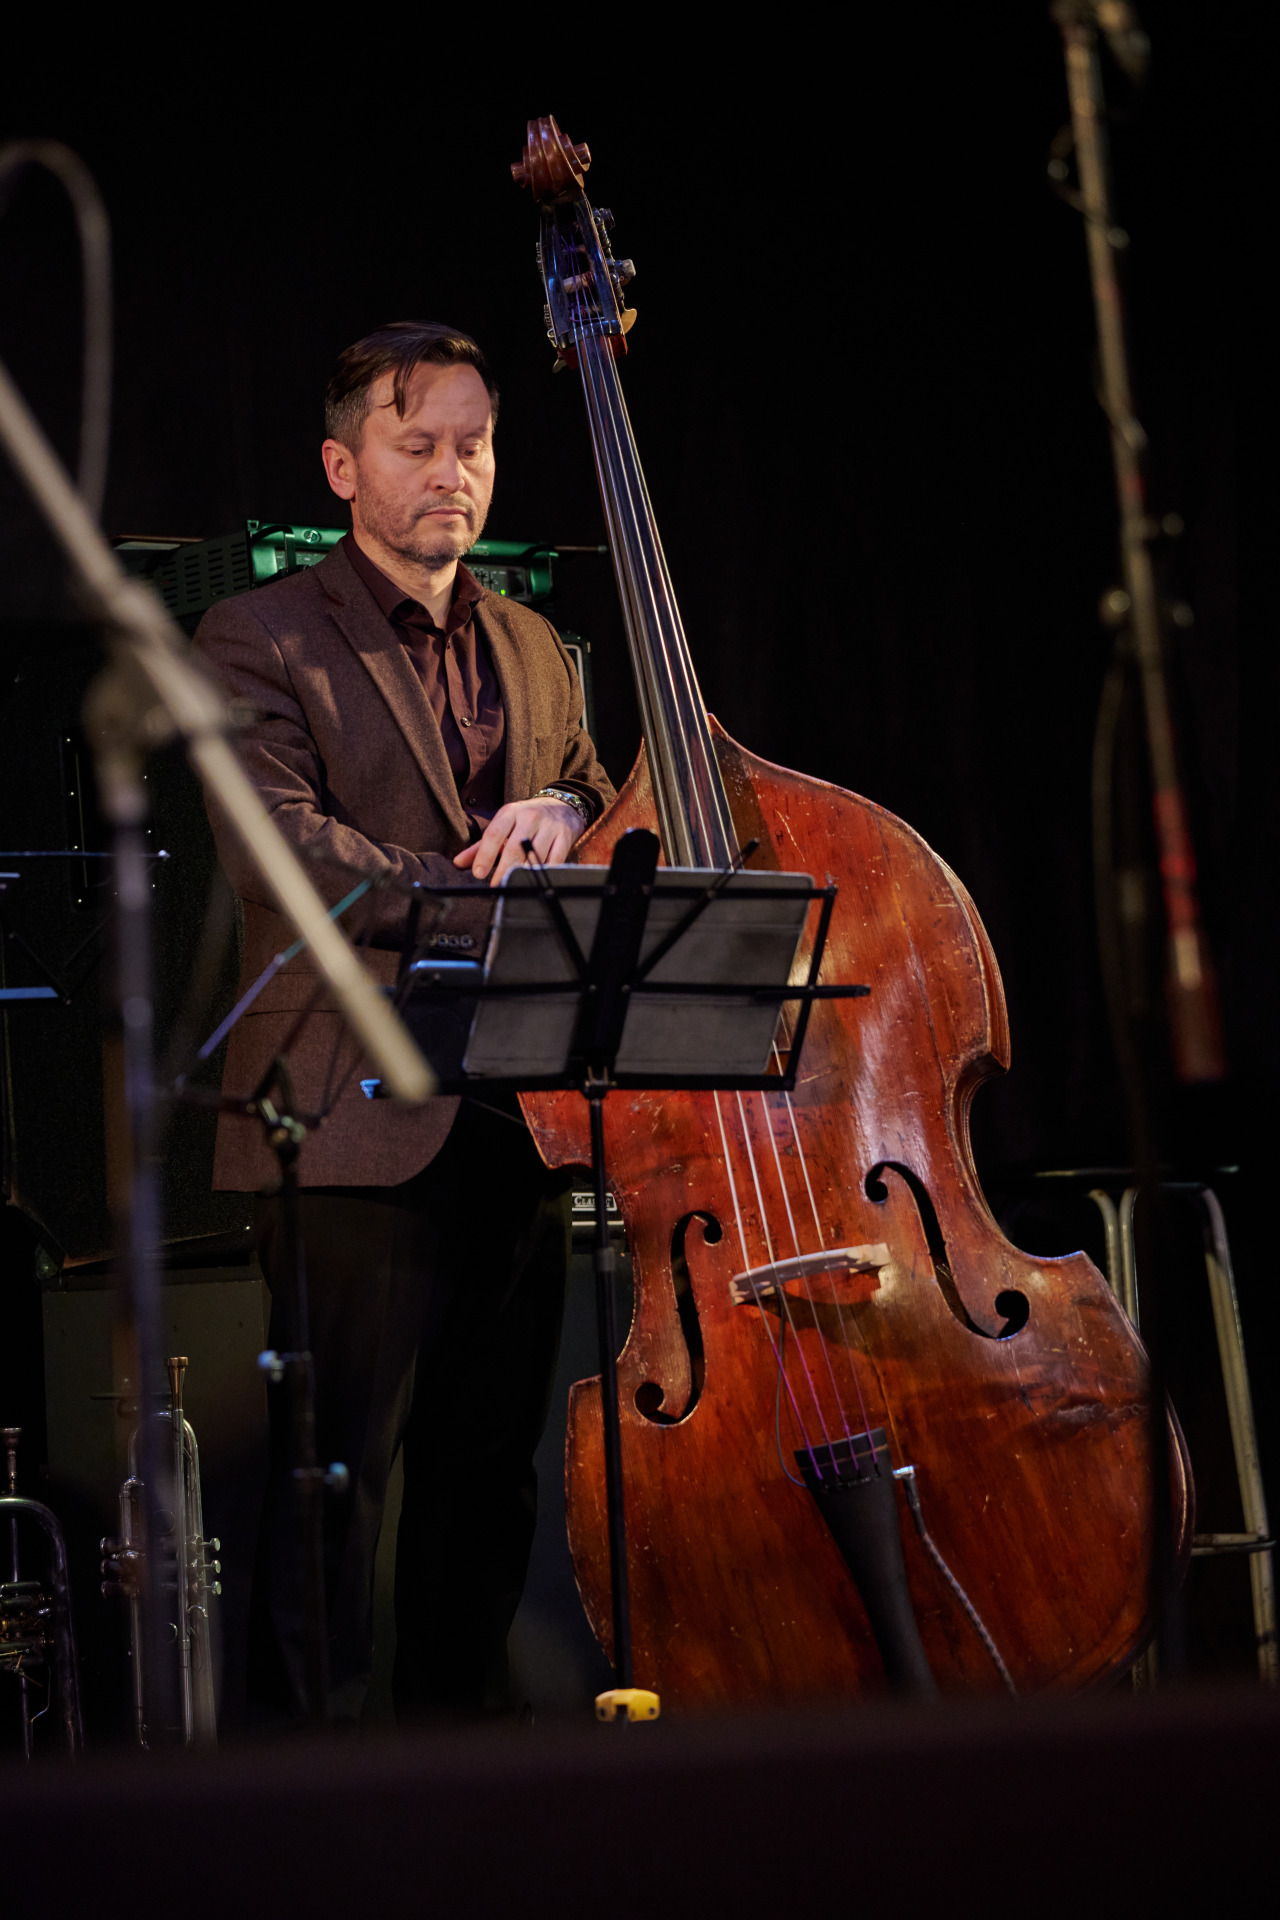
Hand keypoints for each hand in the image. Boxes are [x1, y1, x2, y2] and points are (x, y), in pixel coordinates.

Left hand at [453, 796, 586, 887]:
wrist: (563, 806)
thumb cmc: (527, 819)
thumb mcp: (504, 826)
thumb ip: (481, 846)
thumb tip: (458, 863)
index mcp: (511, 812)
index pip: (494, 834)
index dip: (485, 855)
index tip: (478, 874)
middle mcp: (530, 817)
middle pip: (515, 848)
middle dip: (504, 870)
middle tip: (496, 887)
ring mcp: (550, 826)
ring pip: (534, 856)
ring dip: (523, 875)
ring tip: (514, 887)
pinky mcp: (565, 837)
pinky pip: (554, 861)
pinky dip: (543, 872)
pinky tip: (535, 880)